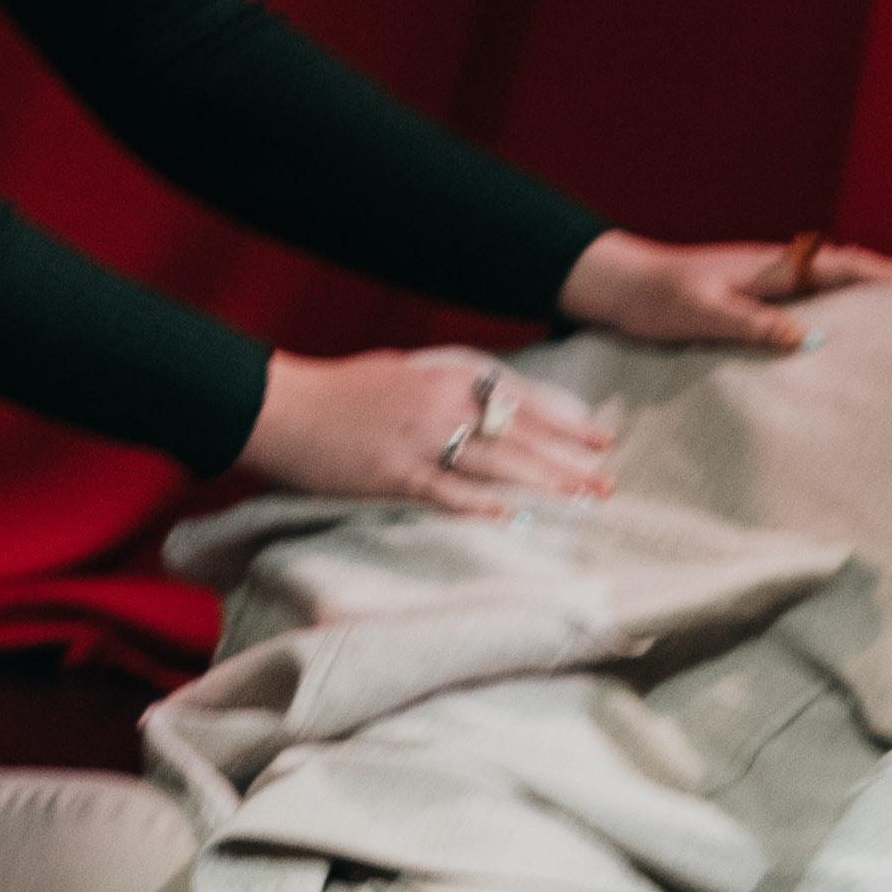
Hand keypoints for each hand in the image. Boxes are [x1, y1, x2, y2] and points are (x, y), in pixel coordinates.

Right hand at [243, 345, 620, 510]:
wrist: (283, 406)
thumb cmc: (343, 392)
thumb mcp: (405, 373)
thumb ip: (450, 387)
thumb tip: (492, 404)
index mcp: (446, 375)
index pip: (521, 397)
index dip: (565, 421)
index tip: (601, 440)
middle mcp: (441, 403)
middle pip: (520, 432)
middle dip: (569, 459)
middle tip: (608, 482)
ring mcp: (419, 440)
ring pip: (496, 462)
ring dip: (543, 483)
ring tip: (581, 502)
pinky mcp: (392, 474)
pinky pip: (445, 492)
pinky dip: (479, 505)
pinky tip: (511, 518)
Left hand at [558, 228, 891, 354]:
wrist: (617, 287)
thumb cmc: (656, 299)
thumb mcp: (703, 314)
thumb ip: (752, 325)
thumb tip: (809, 340)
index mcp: (772, 268)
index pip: (844, 267)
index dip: (890, 276)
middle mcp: (775, 271)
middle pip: (847, 272)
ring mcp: (765, 285)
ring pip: (830, 287)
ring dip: (868, 296)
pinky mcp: (751, 303)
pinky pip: (806, 305)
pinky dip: (836, 312)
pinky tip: (843, 333)